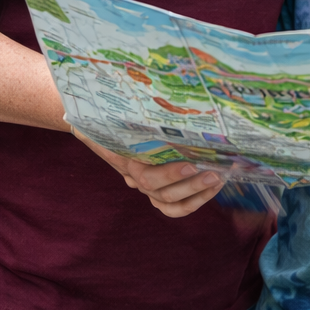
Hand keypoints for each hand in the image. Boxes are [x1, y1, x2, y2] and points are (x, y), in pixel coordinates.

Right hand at [72, 129, 223, 216]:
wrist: (92, 127)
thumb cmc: (106, 118)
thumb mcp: (112, 115)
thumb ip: (123, 116)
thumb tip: (138, 102)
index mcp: (125, 161)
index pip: (147, 177)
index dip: (169, 174)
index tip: (189, 163)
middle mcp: (134, 179)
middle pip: (163, 193)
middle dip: (192, 185)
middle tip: (214, 172)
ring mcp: (144, 188)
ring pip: (169, 204)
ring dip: (197, 196)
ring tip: (217, 181)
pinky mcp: (154, 190)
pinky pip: (172, 207)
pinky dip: (192, 202)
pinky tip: (210, 190)